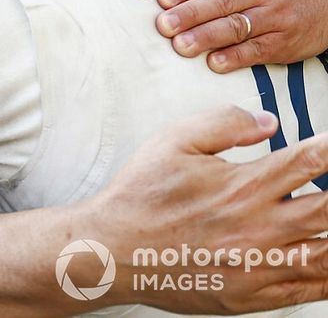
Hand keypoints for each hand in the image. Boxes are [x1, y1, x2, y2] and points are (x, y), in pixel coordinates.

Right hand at [95, 105, 327, 313]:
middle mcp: (260, 227)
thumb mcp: (173, 141)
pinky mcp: (251, 296)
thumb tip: (267, 122)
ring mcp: (259, 266)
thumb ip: (223, 123)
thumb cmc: (139, 196)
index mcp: (244, 185)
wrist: (111, 250)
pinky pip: (309, 290)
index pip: (312, 160)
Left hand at [155, 0, 327, 72]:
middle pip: (221, 2)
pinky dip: (236, 58)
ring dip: (206, 37)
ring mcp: (274, 18)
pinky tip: (215, 63)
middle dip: (190, 14)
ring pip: (236, 27)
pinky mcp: (284, 43)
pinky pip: (257, 50)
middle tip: (164, 25)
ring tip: (181, 46)